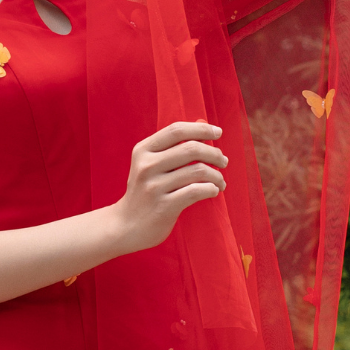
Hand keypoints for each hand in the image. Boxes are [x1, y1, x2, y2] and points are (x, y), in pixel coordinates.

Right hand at [114, 118, 227, 250]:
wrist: (126, 226)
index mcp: (143, 150)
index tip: (219, 132)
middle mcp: (146, 166)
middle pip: (191, 149)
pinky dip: (211, 189)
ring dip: (217, 175)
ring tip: (220, 182)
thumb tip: (203, 123)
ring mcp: (154, 187)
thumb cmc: (145, 191)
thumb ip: (173, 145)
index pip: (176, 130)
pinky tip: (213, 191)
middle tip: (223, 161)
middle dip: (214, 153)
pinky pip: (196, 191)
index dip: (201, 129)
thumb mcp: (150, 164)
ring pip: (198, 171)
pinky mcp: (163, 207)